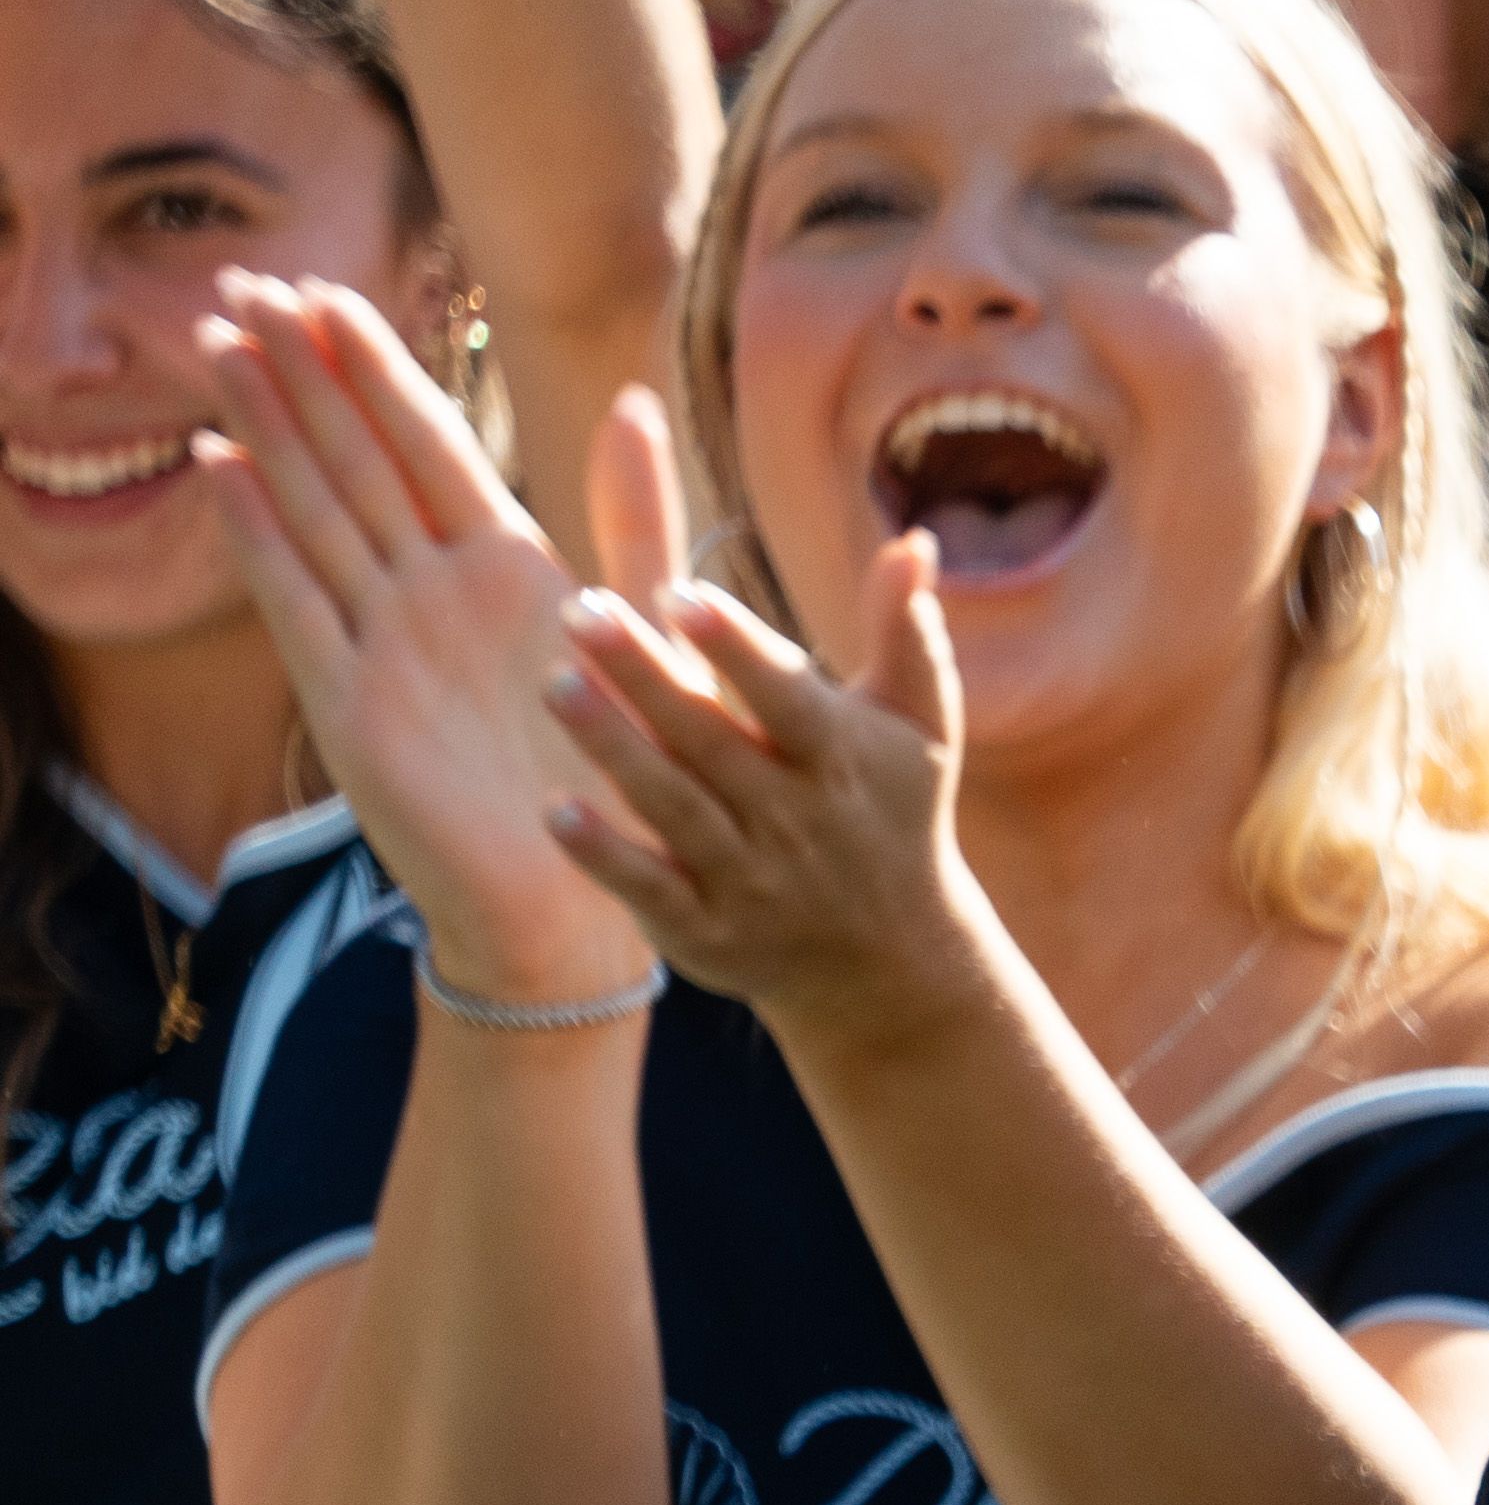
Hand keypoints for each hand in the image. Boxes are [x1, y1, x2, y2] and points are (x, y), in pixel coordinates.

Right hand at [183, 277, 650, 1011]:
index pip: (426, 441)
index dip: (373, 366)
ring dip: (266, 428)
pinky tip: (221, 465)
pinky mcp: (351, 702)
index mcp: (506, 565)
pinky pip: (298, 601)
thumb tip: (635, 401)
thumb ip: (636, 515)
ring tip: (218, 341)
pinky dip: (259, 535)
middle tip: (244, 280)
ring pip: (314, 509)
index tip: (321, 287)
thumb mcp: (647, 625)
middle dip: (300, 372)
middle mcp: (431, 590)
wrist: (586, 898)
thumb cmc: (623, 770)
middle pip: (354, 457)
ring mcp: (382, 640)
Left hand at [531, 522, 1006, 1059]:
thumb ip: (906, 632)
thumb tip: (915, 541)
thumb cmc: (893, 813)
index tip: (680, 594)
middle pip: (711, 742)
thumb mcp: (917, 727)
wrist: (894, 963)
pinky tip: (556, 809)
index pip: (786, 697)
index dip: (736, 649)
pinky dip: (604, 855)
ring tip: (554, 684)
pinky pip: (649, 890)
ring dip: (614, 749)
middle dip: (646, 676)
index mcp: (843, 760)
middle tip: (580, 610)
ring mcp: (750, 879)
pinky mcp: (706, 931)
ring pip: (672, 807)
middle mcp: (797, 820)